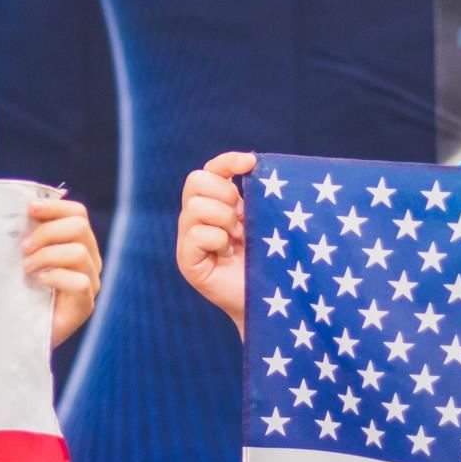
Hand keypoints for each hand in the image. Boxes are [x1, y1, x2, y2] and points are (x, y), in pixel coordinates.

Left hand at [24, 195, 100, 348]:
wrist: (16, 332)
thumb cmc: (18, 289)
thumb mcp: (23, 255)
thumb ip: (29, 233)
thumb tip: (23, 206)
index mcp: (79, 243)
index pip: (77, 213)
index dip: (54, 206)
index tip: (29, 208)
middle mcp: (90, 261)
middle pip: (79, 227)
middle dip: (47, 232)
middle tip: (24, 248)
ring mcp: (91, 283)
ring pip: (79, 252)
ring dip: (47, 256)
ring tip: (27, 268)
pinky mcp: (85, 305)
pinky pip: (79, 281)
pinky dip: (55, 277)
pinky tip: (38, 281)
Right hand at [176, 151, 255, 330]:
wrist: (273, 300)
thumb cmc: (273, 259)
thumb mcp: (265, 220)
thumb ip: (254, 196)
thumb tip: (253, 164)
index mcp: (215, 205)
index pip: (211, 170)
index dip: (228, 161)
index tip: (252, 163)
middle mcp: (196, 219)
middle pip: (195, 180)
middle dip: (224, 195)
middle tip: (242, 220)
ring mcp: (188, 240)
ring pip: (197, 206)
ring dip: (224, 220)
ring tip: (237, 241)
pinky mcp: (187, 261)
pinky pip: (198, 233)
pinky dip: (219, 241)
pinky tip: (228, 257)